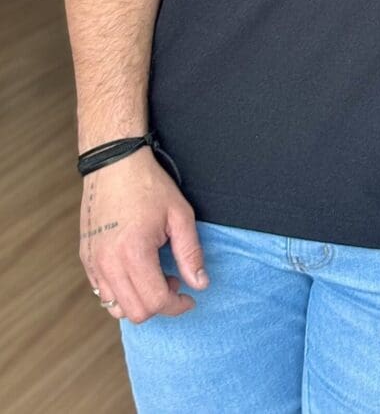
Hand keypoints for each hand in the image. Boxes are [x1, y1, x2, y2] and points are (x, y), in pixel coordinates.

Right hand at [78, 146, 209, 323]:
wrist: (114, 162)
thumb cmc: (147, 184)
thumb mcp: (179, 214)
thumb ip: (190, 253)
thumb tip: (200, 284)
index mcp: (133, 253)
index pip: (155, 302)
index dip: (177, 305)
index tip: (189, 297)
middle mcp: (108, 263)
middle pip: (135, 312)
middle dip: (159, 304)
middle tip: (173, 280)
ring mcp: (93, 262)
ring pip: (115, 307)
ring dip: (138, 301)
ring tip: (153, 275)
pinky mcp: (86, 258)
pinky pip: (101, 291)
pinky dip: (121, 292)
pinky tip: (136, 270)